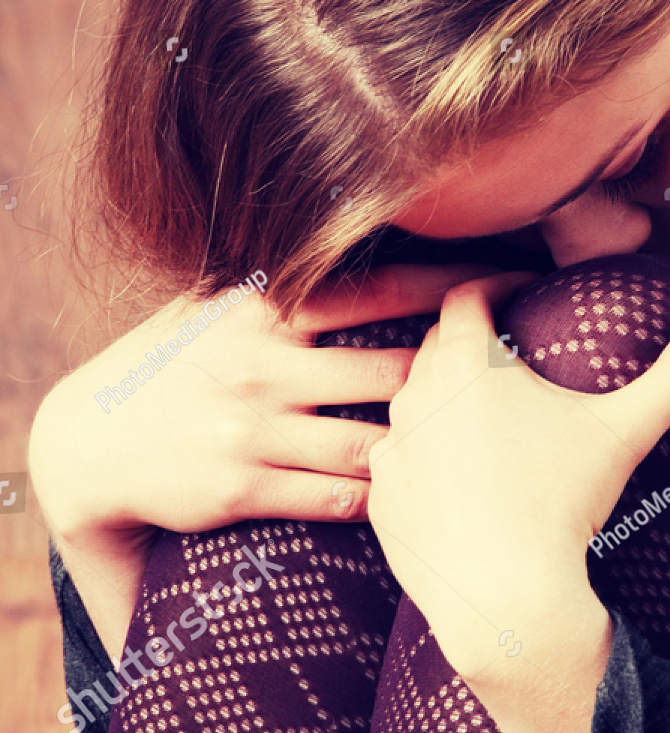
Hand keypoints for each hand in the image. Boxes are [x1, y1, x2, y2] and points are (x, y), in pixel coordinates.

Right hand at [29, 262, 522, 657]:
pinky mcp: (242, 487)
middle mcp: (263, 363)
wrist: (89, 445)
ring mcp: (252, 429)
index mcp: (265, 305)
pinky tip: (411, 497)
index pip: (383, 287)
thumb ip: (284, 282)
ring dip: (423, 450)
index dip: (457, 286)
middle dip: (458, 381)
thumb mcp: (215, 307)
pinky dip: (380, 498)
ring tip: (476, 453)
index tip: (516, 281)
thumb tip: (362, 234)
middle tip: (514, 387)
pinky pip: (338, 498)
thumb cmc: (171, 366)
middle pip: (394, 371)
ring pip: (373, 444)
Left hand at [367, 275, 669, 690]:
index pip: (464, 297)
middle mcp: (414, 397)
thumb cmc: (563, 506)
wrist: (507, 599)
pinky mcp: (382, 499)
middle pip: (435, 348)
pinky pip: (401, 464)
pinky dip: (425, 461)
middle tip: (507, 356)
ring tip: (484, 418)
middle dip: (468, 343)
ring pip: (413, 407)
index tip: (517, 291)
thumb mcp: (624, 433)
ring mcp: (391, 450)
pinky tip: (458, 477)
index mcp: (463, 364)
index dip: (493, 286)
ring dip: (443, 403)